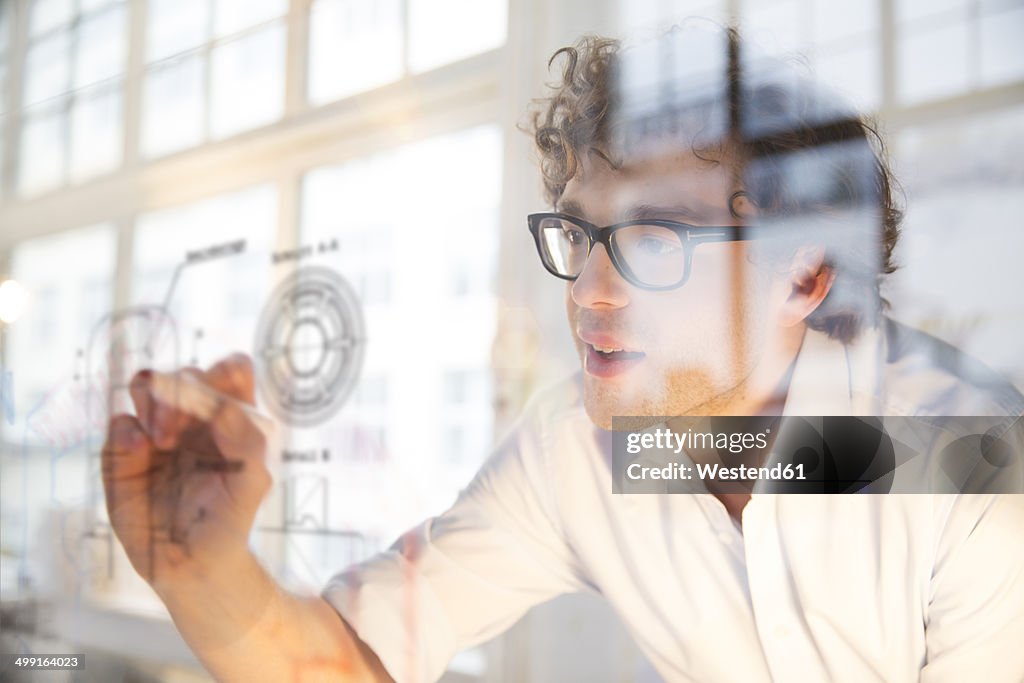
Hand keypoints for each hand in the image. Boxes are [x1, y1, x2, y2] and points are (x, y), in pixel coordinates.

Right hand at [101, 354, 272, 592]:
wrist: (192, 563)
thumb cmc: (229, 517)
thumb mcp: (252, 483)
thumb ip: (247, 442)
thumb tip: (223, 410)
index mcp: (232, 416)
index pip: (230, 371)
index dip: (223, 375)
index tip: (219, 405)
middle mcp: (194, 416)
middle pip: (186, 374)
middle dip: (184, 392)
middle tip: (183, 431)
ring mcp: (156, 429)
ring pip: (148, 386)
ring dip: (155, 401)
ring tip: (164, 439)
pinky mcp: (124, 451)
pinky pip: (119, 423)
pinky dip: (128, 430)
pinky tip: (141, 448)